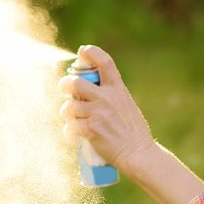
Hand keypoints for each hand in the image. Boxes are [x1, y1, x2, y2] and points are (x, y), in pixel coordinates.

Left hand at [59, 45, 155, 176]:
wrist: (138, 153)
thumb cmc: (132, 130)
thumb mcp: (126, 104)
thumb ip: (110, 94)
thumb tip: (88, 87)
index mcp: (117, 88)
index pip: (105, 62)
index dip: (91, 52)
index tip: (83, 50)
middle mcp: (107, 97)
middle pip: (75, 82)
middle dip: (65, 85)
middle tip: (65, 90)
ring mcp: (98, 113)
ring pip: (68, 106)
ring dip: (66, 113)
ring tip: (72, 119)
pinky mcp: (91, 130)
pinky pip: (70, 126)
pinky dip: (69, 132)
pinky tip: (73, 135)